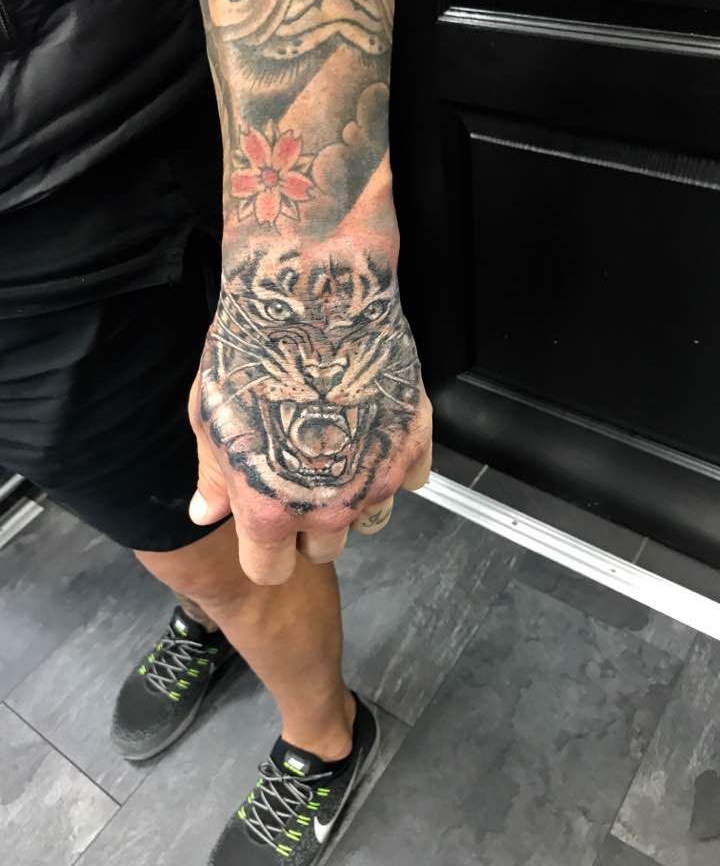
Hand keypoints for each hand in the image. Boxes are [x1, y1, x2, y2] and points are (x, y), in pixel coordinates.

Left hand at [187, 246, 432, 584]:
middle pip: (324, 549)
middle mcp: (330, 508)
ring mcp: (379, 478)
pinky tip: (372, 428)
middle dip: (309, 526)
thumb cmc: (251, 352)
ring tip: (339, 452)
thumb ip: (214, 476)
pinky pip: (409, 479)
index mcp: (271, 510)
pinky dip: (391, 463)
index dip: (264, 552)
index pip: (269, 569)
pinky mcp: (416, 444)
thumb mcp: (210, 417)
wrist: (314, 295)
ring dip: (354, 499)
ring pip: (370, 520)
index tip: (264, 526)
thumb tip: (206, 514)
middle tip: (300, 477)